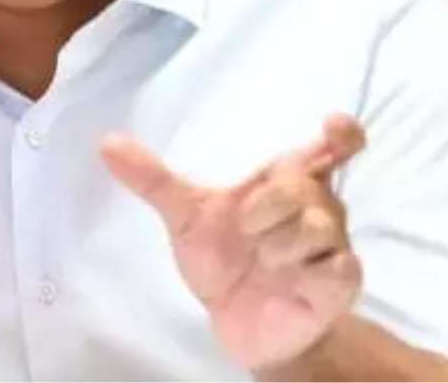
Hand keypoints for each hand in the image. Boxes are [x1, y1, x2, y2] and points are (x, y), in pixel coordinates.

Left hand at [100, 115, 365, 373]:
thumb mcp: (187, 217)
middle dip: (267, 205)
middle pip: (303, 183)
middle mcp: (319, 205)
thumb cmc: (225, 259)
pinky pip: (340, 267)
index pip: (333, 144)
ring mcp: (332, 245)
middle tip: (245, 228)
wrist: (240, 322)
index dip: (340, 132)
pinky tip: (292, 278)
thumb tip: (106, 143)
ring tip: (262, 260)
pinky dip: (313, 270)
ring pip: (320, 224)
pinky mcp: (337, 285)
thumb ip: (154, 180)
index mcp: (289, 179)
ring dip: (280, 242)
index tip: (330, 124)